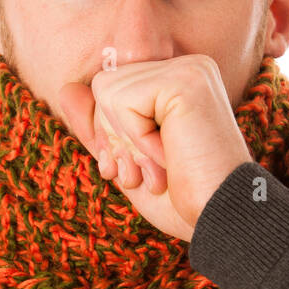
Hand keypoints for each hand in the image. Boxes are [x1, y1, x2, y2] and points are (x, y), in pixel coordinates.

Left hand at [58, 54, 253, 240]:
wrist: (222, 221)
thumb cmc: (183, 200)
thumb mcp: (129, 162)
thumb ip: (99, 128)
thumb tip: (65, 89)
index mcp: (178, 82)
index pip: (109, 90)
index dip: (112, 137)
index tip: (144, 171)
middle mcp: (187, 67)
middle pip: (103, 87)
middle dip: (115, 141)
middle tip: (152, 174)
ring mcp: (189, 69)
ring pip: (106, 92)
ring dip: (127, 144)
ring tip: (162, 167)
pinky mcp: (185, 80)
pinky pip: (120, 100)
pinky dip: (136, 139)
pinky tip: (169, 156)